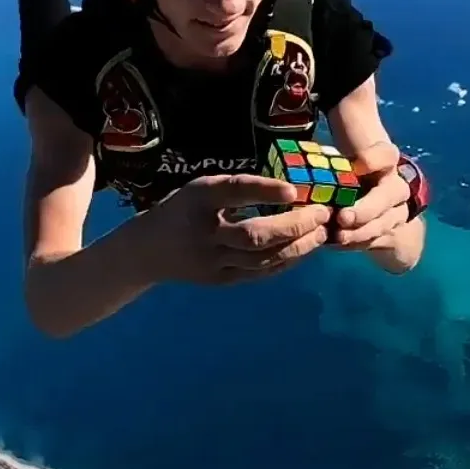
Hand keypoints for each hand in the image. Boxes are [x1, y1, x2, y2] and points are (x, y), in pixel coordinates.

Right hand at [142, 174, 332, 285]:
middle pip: (254, 235)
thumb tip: (288, 187)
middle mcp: (205, 233)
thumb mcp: (199, 190)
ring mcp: (213, 262)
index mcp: (197, 200)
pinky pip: (260, 272)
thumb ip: (235, 188)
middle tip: (323, 213)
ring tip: (322, 232)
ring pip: (263, 258)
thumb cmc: (181, 210)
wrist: (146, 251)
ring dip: (298, 246)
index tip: (293, 188)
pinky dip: (286, 261)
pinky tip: (305, 249)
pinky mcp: (221, 280)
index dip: (263, 190)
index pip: (233, 192)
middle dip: (294, 226)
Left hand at [329, 141, 411, 250]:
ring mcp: (396, 212)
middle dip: (367, 209)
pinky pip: (376, 241)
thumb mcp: (337, 166)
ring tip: (338, 237)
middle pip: (391, 194)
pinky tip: (336, 244)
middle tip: (344, 217)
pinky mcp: (391, 234)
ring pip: (384, 223)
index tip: (359, 165)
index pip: (387, 154)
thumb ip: (326, 160)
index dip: (375, 159)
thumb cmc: (346, 179)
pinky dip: (355, 243)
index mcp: (384, 162)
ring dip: (360, 232)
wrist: (371, 209)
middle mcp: (395, 186)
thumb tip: (303, 158)